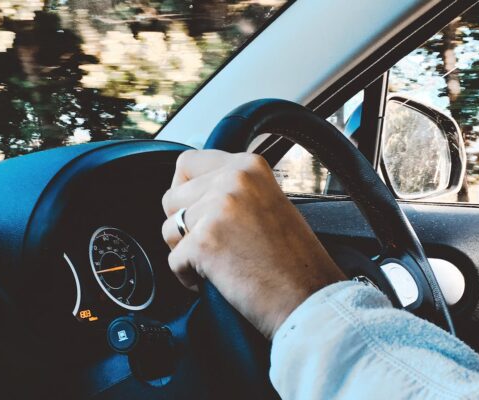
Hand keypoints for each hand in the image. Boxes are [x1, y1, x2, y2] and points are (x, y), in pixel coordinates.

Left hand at [162, 150, 345, 338]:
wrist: (309, 299)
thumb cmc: (294, 262)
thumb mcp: (268, 203)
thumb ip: (232, 190)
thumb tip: (191, 191)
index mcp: (249, 166)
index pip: (187, 162)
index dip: (184, 191)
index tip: (196, 212)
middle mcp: (233, 179)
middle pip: (171, 197)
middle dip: (183, 226)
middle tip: (213, 246)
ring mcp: (218, 209)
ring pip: (169, 229)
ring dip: (184, 251)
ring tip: (218, 264)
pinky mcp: (204, 242)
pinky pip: (173, 261)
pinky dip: (189, 277)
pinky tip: (219, 280)